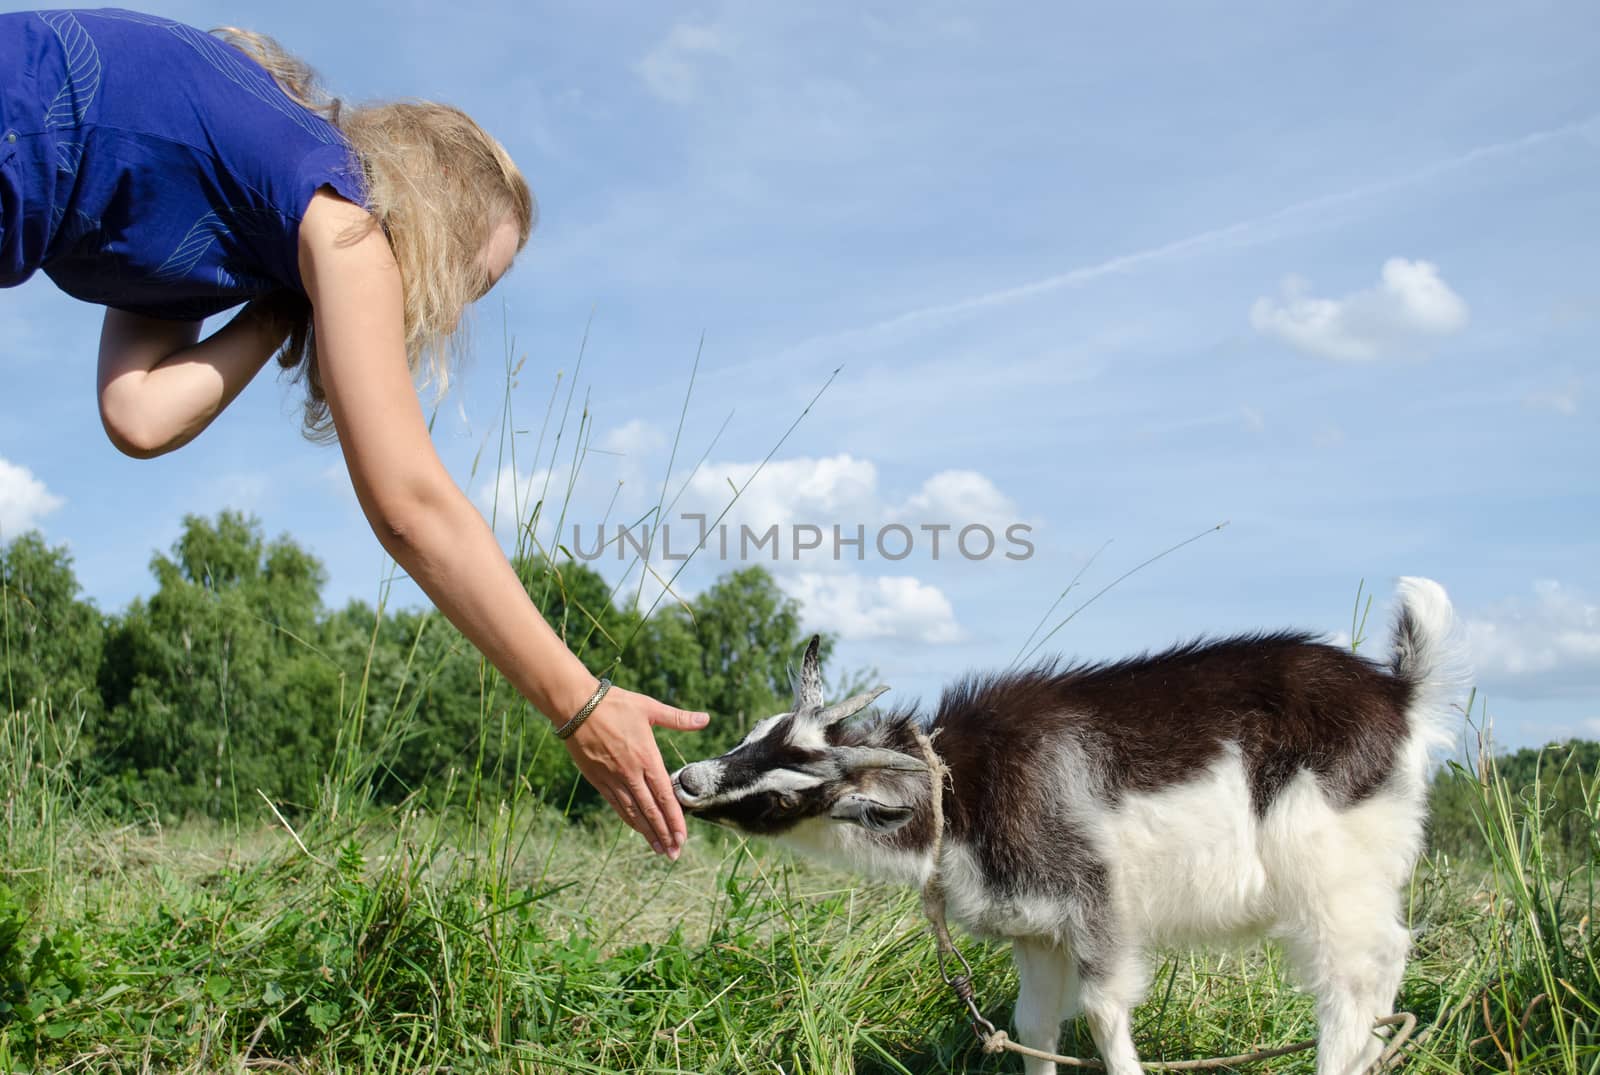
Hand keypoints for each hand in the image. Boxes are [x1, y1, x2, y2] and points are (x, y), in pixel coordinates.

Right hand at [561, 685, 709, 858]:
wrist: (576, 706)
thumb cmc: (615, 704)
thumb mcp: (649, 708)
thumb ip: (679, 718)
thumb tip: (706, 718)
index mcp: (646, 757)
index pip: (664, 796)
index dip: (674, 819)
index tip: (683, 838)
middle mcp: (630, 773)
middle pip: (650, 810)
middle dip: (664, 834)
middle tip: (675, 853)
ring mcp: (612, 779)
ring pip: (633, 812)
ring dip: (647, 833)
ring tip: (659, 849)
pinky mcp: (597, 780)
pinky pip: (616, 805)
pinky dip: (629, 819)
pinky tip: (638, 829)